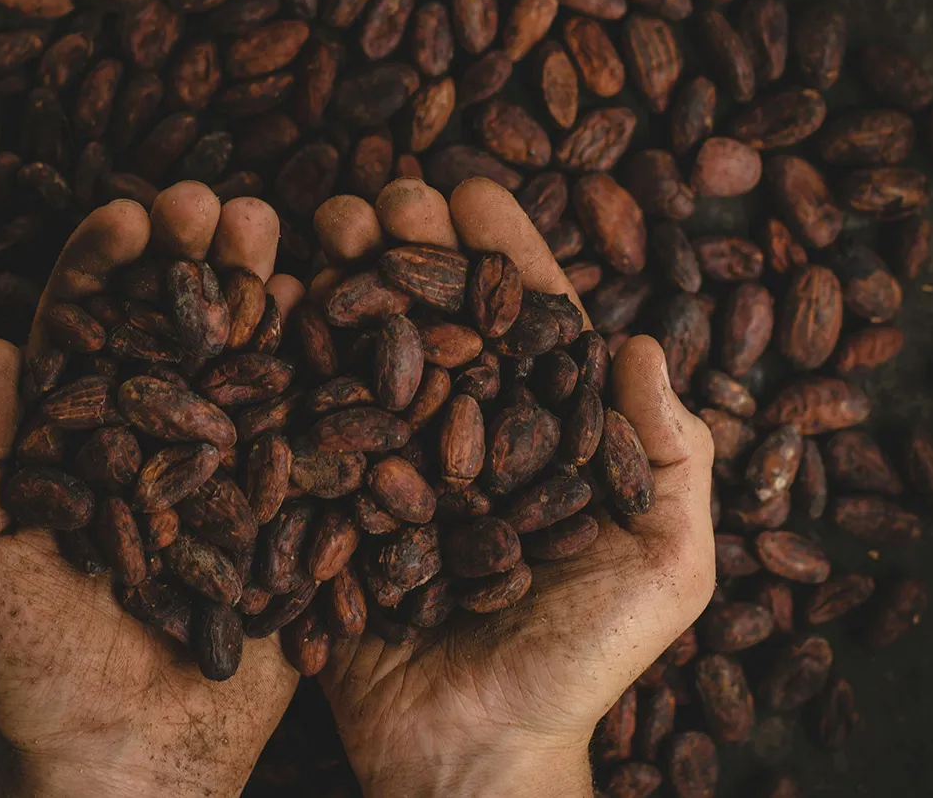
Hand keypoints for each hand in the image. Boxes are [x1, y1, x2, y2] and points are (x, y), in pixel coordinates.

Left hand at [0, 183, 306, 797]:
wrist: (130, 758)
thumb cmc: (31, 673)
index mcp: (76, 444)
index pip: (85, 333)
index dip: (103, 268)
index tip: (130, 215)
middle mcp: (154, 445)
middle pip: (173, 331)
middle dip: (193, 261)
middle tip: (217, 206)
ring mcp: (225, 473)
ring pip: (243, 365)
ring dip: (259, 295)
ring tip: (279, 232)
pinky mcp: (284, 512)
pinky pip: (306, 433)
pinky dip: (320, 373)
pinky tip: (335, 313)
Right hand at [313, 178, 716, 797]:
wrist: (471, 755)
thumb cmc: (579, 666)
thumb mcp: (663, 568)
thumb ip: (670, 460)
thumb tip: (645, 343)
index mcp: (540, 439)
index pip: (523, 325)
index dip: (501, 253)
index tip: (469, 191)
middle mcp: (462, 439)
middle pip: (434, 322)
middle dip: (408, 250)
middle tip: (378, 198)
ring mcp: (391, 470)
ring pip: (364, 355)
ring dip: (341, 285)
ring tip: (316, 229)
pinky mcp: (330, 509)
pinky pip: (303, 426)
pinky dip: (282, 364)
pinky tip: (262, 305)